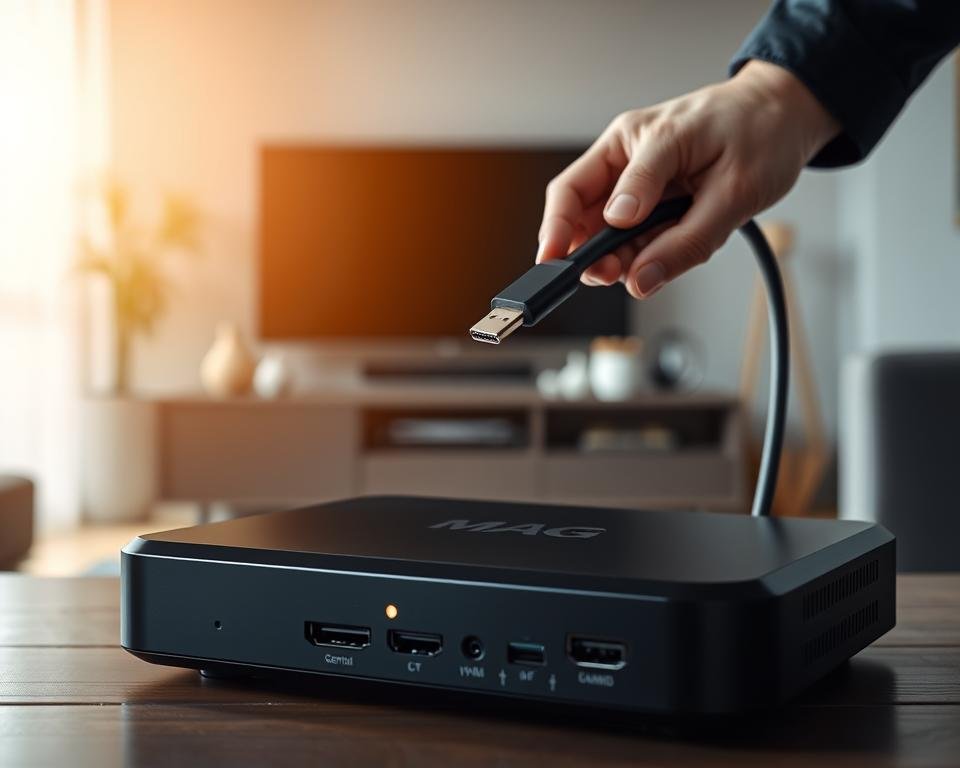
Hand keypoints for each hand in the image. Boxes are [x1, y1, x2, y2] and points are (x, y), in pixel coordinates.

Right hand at [536, 61, 839, 297]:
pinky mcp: (656, 204)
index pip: (573, 191)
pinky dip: (648, 256)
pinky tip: (664, 256)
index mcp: (635, 141)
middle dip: (591, 254)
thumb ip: (684, 239)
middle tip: (610, 277)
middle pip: (582, 217)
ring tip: (646, 269)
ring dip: (622, 259)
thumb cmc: (761, 132)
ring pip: (609, 236)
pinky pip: (638, 240)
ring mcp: (640, 185)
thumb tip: (638, 276)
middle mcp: (628, 162)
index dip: (557, 232)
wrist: (787, 117)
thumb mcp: (732, 190)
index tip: (554, 265)